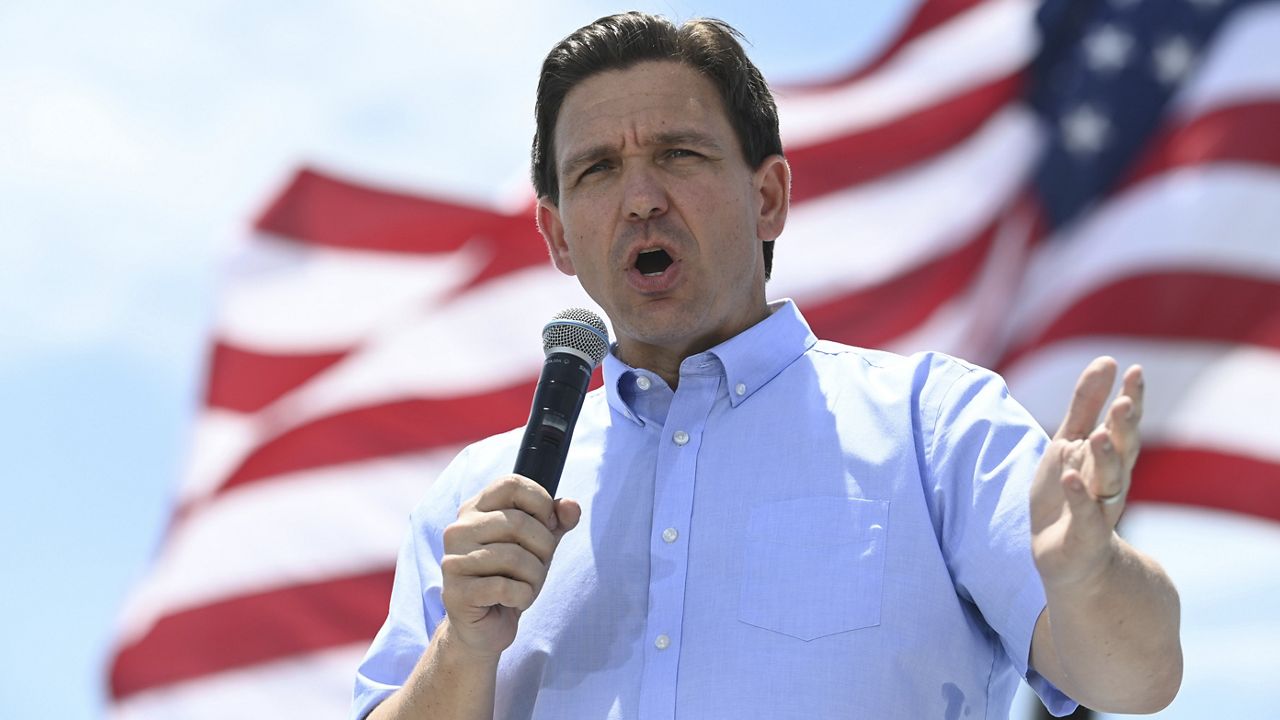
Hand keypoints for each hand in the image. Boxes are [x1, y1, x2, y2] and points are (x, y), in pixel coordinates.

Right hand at [440, 475, 580, 658]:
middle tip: (539, 566)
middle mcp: (458, 530)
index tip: (547, 525)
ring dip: (535, 577)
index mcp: (474, 509)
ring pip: (515, 557)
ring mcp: (453, 561)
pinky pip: (507, 588)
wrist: (485, 625)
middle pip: (520, 523)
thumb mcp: (539, 544)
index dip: (541, 502)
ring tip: (526, 586)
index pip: (512, 484)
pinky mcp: (456, 593)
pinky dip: (523, 596)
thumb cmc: (511, 577)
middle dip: (544, 548)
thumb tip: (571, 506)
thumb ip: (557, 521)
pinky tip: (515, 601)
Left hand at [1031, 357, 1143, 589]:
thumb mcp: (1069, 442)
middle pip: (1122, 450)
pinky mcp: (1084, 536)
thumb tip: (1108, 359)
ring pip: (1107, 481)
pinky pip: (1084, 515)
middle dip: (1124, 427)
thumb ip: (1085, 404)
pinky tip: (1070, 476)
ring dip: (1105, 459)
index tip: (1134, 370)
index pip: (1122, 424)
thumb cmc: (1068, 493)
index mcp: (1108, 456)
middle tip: (1125, 401)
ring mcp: (1098, 508)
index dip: (1130, 398)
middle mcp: (1110, 480)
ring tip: (1098, 435)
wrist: (1067, 558)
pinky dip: (1078, 497)